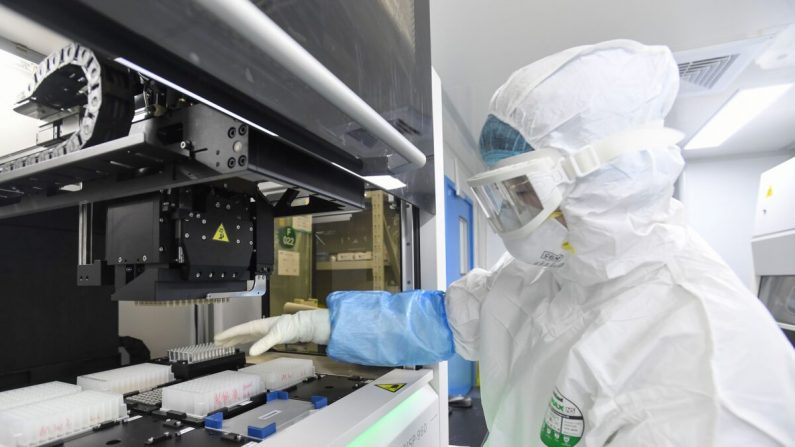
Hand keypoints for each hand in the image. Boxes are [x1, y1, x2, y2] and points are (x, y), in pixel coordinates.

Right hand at [214, 309, 329, 355]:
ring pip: (245, 335)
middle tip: (216, 343)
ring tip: (225, 345)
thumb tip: (251, 353)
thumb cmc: (291, 327)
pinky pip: (252, 338)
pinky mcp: (268, 335)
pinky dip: (244, 341)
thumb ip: (264, 344)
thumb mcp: (277, 336)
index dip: (227, 334)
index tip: (216, 338)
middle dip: (228, 338)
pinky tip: (243, 345)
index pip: (239, 330)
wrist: (302, 326)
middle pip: (240, 332)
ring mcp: (263, 331)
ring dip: (235, 340)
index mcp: (258, 325)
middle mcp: (258, 327)